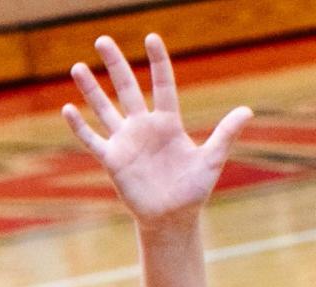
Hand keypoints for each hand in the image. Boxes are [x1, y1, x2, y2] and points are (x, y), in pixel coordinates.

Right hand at [62, 33, 251, 225]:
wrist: (173, 219)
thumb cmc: (193, 191)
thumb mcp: (211, 161)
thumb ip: (225, 134)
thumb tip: (248, 111)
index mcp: (168, 124)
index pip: (162, 86)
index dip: (158, 63)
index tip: (151, 38)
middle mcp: (144, 127)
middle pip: (128, 89)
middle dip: (116, 65)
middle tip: (102, 40)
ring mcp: (126, 142)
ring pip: (105, 109)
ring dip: (91, 90)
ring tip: (78, 67)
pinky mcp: (113, 161)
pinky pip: (93, 140)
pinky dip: (80, 127)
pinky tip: (67, 109)